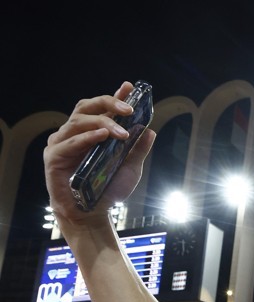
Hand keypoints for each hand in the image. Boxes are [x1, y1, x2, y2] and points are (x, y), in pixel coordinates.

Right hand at [44, 82, 156, 227]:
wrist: (93, 214)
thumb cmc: (108, 190)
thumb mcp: (130, 168)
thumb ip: (138, 150)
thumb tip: (150, 131)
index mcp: (92, 132)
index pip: (102, 108)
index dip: (114, 95)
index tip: (129, 87)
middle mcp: (75, 133)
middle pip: (86, 107)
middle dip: (108, 103)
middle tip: (128, 109)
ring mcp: (62, 143)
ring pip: (78, 122)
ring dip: (102, 123)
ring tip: (121, 132)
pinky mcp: (54, 157)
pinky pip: (69, 142)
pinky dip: (86, 138)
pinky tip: (101, 136)